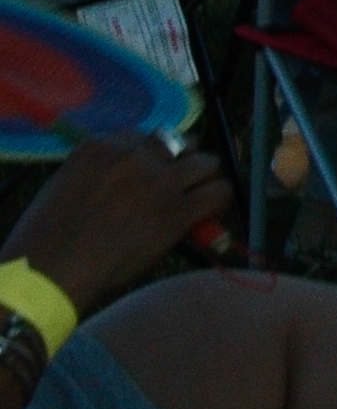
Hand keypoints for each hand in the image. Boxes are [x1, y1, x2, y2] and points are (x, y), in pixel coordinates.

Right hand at [6, 130, 227, 314]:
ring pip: (206, 164)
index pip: (144, 136)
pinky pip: (218, 193)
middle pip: (179, 144)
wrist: (49, 272)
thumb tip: (129, 180)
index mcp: (101, 147)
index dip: (153, 156)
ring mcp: (159, 181)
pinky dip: (217, 203)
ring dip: (202, 181)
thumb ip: (101, 173)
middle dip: (180, 163)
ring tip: (196, 199)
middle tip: (176, 185)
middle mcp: (134, 156)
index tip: (152, 172)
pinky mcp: (176, 210)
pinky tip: (208, 216)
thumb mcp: (66, 186)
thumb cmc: (47, 240)